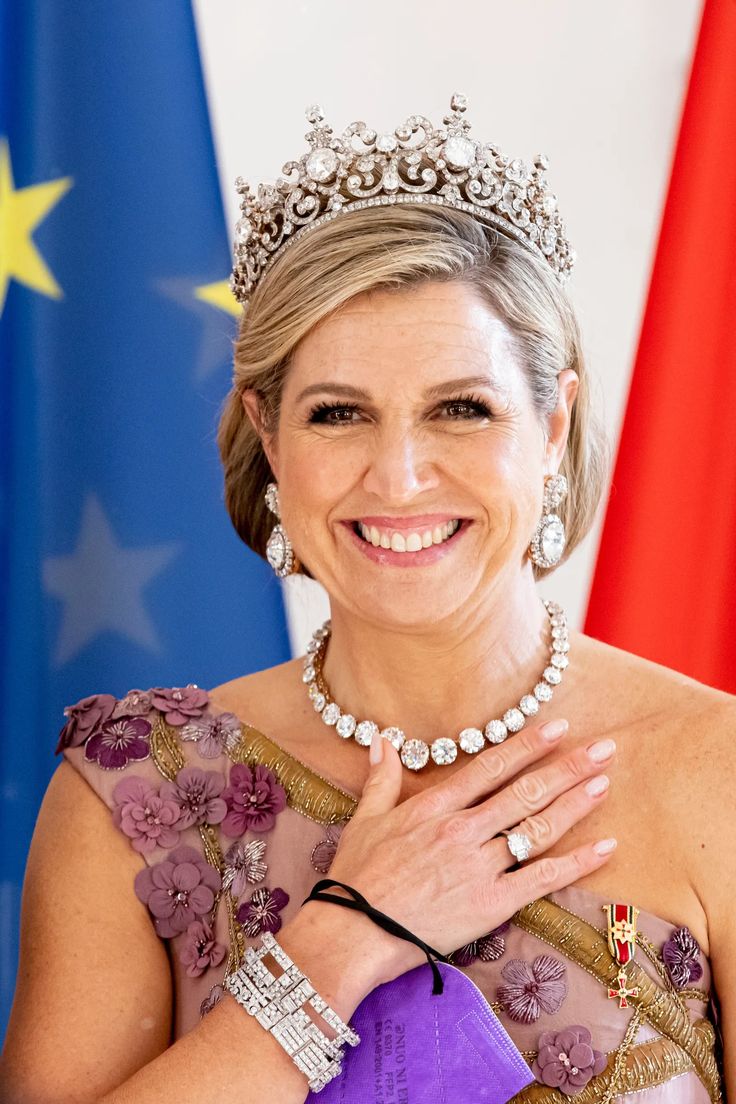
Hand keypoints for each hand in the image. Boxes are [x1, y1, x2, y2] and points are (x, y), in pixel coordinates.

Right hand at [312, 719, 615, 985]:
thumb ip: (381, 778)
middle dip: (567, 768)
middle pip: (525, 791)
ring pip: (537, 828)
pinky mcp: (492, 903)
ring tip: (605, 783)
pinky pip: (542, 878)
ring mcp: (480, 866)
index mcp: (434, 806)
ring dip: (575, 804)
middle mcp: (463, 829)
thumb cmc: (356, 876)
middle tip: (603, 748)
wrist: (354, 932)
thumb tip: (382, 741)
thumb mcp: (364, 819)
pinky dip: (576, 863)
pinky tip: (604, 848)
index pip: (491, 767)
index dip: (527, 745)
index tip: (556, 727)